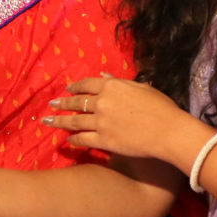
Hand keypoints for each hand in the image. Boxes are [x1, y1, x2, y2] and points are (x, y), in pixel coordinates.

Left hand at [41, 74, 199, 168]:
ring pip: (74, 121)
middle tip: (51, 104)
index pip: (87, 84)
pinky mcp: (104, 141)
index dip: (76, 87)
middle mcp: (102, 103)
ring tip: (47, 121)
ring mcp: (101, 123)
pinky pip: (83, 139)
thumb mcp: (142, 88)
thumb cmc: (162, 107)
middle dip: (62, 103)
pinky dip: (74, 139)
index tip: (68, 89)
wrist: (169, 132)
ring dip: (59, 121)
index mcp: (112, 86)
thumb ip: (119, 82)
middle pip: (77, 102)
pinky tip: (67, 140)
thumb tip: (103, 76)